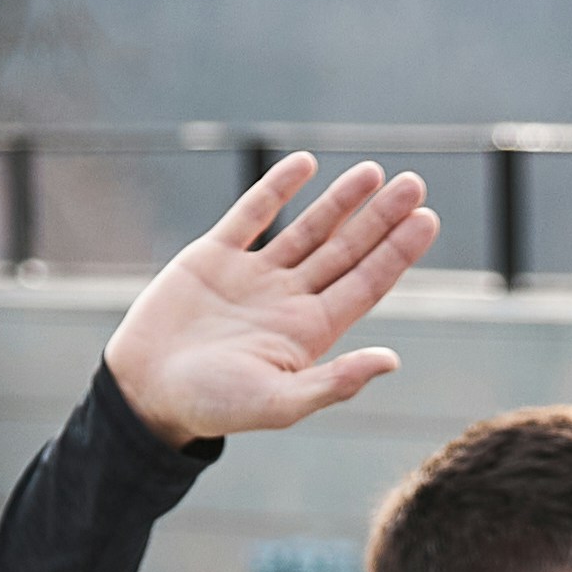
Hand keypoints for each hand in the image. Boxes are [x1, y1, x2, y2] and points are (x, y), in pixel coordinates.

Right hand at [103, 155, 435, 446]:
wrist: (144, 391)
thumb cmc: (211, 407)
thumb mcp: (279, 403)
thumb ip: (335, 382)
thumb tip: (392, 360)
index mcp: (308, 333)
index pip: (365, 284)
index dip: (397, 252)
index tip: (427, 220)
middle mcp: (288, 300)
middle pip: (346, 251)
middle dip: (381, 218)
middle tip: (415, 184)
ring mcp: (253, 276)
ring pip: (308, 229)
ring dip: (341, 201)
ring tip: (374, 171)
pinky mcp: (214, 257)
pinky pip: (252, 214)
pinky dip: (277, 188)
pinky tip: (305, 165)